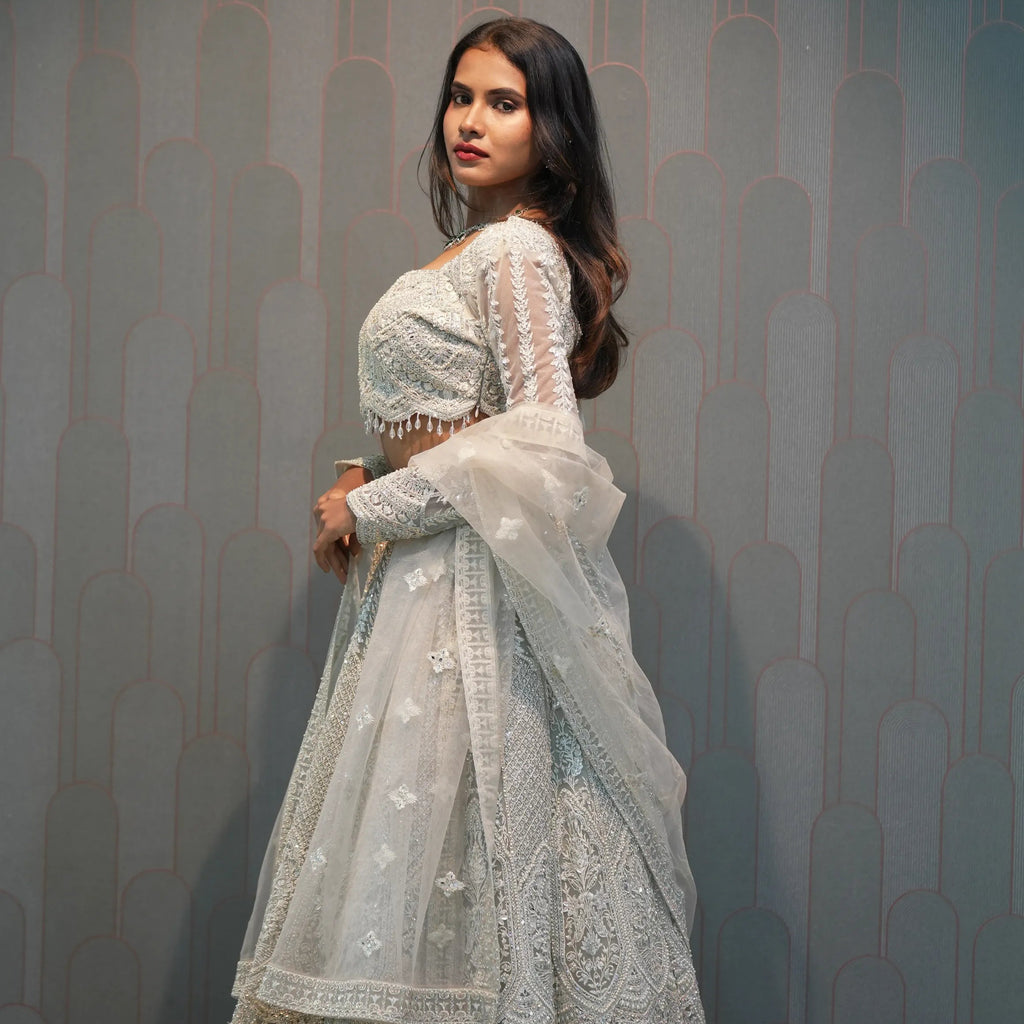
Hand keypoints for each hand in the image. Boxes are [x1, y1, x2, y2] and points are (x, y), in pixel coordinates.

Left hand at [313, 467, 368, 582]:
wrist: (373, 504)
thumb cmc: (370, 510)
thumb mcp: (358, 524)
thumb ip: (353, 538)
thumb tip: (353, 553)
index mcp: (330, 507)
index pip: (331, 533)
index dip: (339, 548)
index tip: (343, 559)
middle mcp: (323, 512)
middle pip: (327, 541)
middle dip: (337, 558)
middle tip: (343, 572)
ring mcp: (324, 520)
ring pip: (325, 546)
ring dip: (334, 562)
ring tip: (342, 576)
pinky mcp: (328, 529)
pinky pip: (320, 548)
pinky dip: (321, 559)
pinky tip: (327, 569)